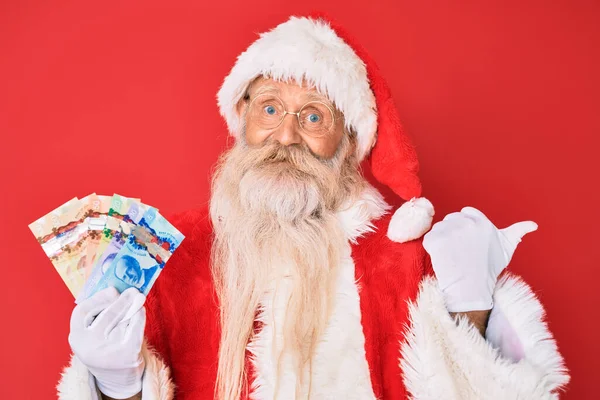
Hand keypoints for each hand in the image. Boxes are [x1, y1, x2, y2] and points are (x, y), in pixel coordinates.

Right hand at [69, 287, 145, 398]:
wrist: (116, 379)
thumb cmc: (105, 348)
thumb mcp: (93, 334)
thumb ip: (98, 314)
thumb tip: (115, 289)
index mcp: (76, 338)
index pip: (82, 311)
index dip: (97, 298)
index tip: (111, 290)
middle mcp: (90, 346)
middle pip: (107, 314)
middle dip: (122, 299)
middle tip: (132, 290)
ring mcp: (109, 351)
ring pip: (124, 320)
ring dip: (132, 307)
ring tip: (137, 299)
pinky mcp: (127, 354)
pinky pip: (136, 327)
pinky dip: (140, 316)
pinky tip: (141, 310)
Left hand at [422, 206, 536, 311]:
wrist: (471, 289)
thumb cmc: (488, 269)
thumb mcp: (506, 248)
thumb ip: (517, 232)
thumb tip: (533, 224)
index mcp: (483, 222)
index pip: (466, 212)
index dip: (466, 227)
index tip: (469, 242)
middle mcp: (467, 224)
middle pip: (452, 218)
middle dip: (454, 232)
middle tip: (461, 251)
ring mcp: (450, 232)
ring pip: (440, 228)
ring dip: (443, 240)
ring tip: (453, 255)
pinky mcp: (435, 240)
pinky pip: (429, 238)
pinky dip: (432, 248)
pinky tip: (443, 259)